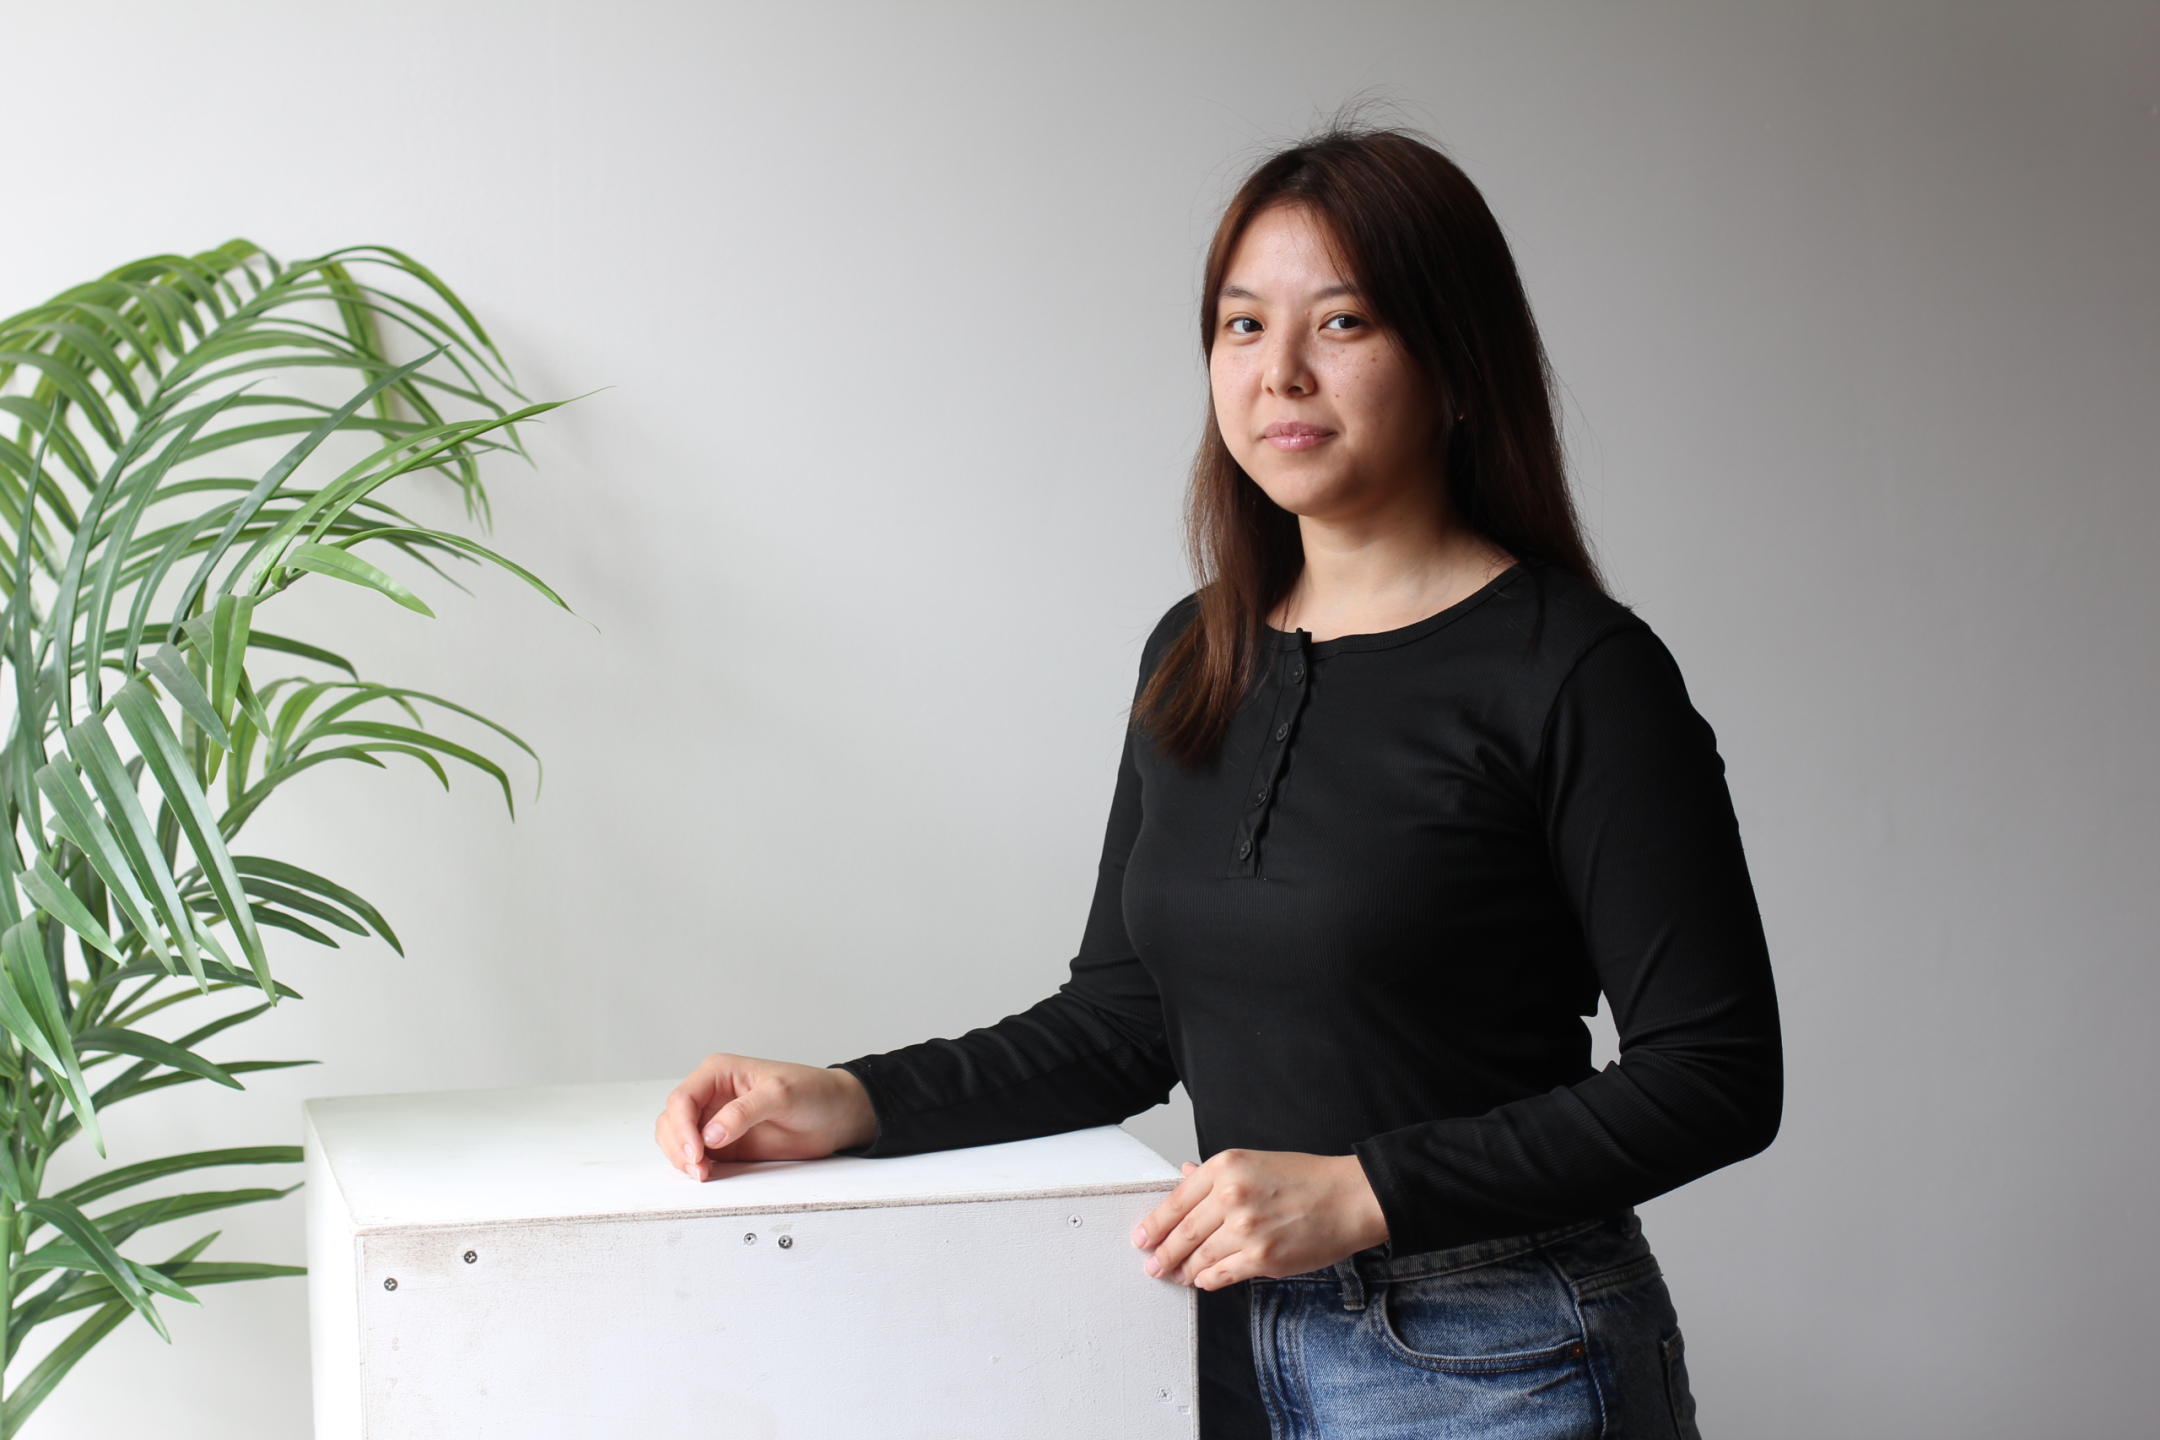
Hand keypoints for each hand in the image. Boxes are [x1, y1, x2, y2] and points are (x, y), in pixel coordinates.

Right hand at [653, 1054, 878, 1180]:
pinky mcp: (724, 1144)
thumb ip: (745, 1112)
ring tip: (704, 1173)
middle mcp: (711, 1095)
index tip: (696, 1151)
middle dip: (678, 1146)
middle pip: (671, 1120)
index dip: (681, 1127)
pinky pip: (695, 1155)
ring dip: (681, 1158)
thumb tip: (711, 1134)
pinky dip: (693, 1166)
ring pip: (676, 1139)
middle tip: (700, 1168)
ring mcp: (715, 1120)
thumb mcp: (781, 1095)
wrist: (837, 1115)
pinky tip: (707, 1174)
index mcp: (718, 1073)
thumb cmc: (814, 1093)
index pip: (682, 1099)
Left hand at [1130, 1150, 1388, 1290]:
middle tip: (1151, 1265)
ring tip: (1176, 1275)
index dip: (1154, 1223)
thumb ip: (1215, 1174)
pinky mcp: (1262, 1259)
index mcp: (1225, 1167)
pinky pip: (1222, 1274)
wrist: (1349, 1198)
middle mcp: (1231, 1196)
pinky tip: (1203, 1279)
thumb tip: (1183, 1175)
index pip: (1176, 1200)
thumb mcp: (1254, 1162)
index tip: (1141, 1237)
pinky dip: (1209, 1279)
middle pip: (1183, 1232)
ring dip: (1184, 1269)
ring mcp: (1246, 1229)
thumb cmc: (1306, 1178)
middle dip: (1162, 1253)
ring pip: (1200, 1257)